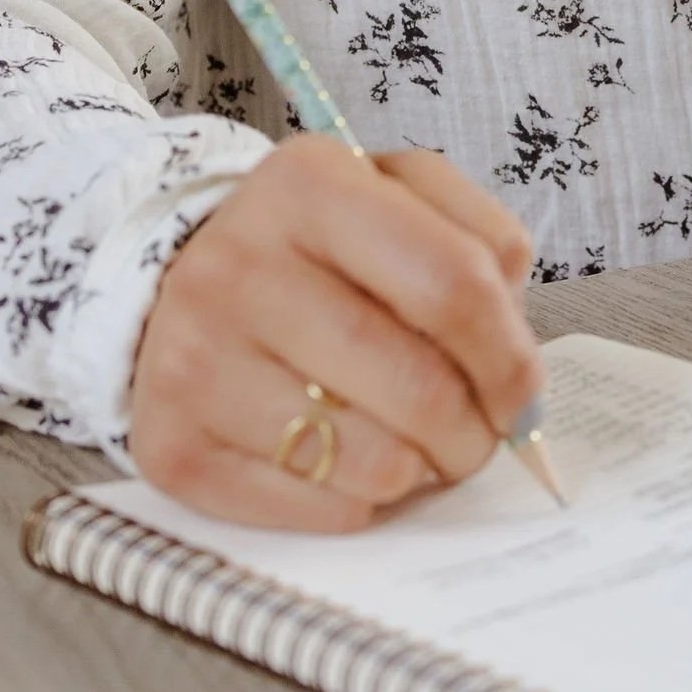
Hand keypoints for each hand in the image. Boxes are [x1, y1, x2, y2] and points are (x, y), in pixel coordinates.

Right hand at [131, 138, 541, 530]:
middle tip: (477, 437)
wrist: (180, 279)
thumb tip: (517, 378)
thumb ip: (483, 250)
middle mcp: (237, 264)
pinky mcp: (169, 445)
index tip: (522, 394)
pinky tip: (345, 463)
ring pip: (370, 461)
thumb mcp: (403, 199)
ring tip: (413, 446)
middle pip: (417, 386)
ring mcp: (192, 357)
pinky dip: (355, 503)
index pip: (454, 284)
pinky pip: (311, 508)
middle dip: (474, 432)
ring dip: (419, 471)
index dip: (509, 357)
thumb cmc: (322, 248)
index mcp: (310, 183)